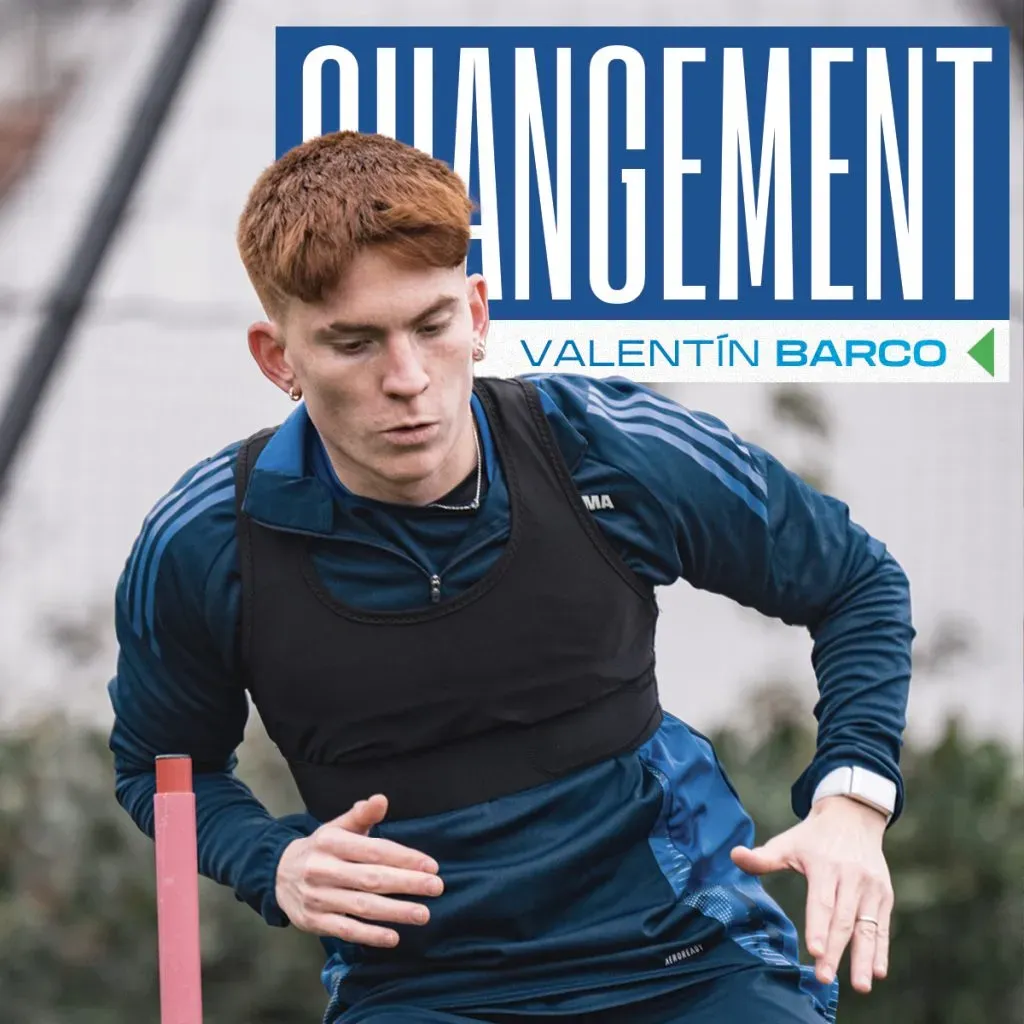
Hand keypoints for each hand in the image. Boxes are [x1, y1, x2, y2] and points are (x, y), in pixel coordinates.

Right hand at [275, 793, 443, 946]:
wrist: (278, 873)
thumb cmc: (321, 848)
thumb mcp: (337, 827)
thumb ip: (362, 815)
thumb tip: (381, 799)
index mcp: (331, 842)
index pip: (374, 850)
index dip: (404, 858)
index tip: (431, 866)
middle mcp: (323, 869)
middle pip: (371, 879)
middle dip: (407, 883)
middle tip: (437, 887)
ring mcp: (318, 897)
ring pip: (361, 906)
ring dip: (395, 911)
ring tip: (423, 914)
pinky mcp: (314, 921)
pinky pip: (345, 930)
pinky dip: (370, 935)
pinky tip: (393, 937)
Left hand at [730, 795, 892, 993]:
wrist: (852, 817)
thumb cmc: (813, 837)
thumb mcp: (788, 842)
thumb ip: (763, 858)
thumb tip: (734, 855)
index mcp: (825, 866)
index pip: (821, 901)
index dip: (818, 926)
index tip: (813, 950)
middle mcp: (851, 877)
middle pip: (842, 920)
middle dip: (834, 951)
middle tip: (824, 978)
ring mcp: (871, 887)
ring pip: (867, 927)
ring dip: (864, 957)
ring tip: (860, 986)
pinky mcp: (884, 895)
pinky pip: (882, 926)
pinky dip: (881, 949)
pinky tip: (878, 971)